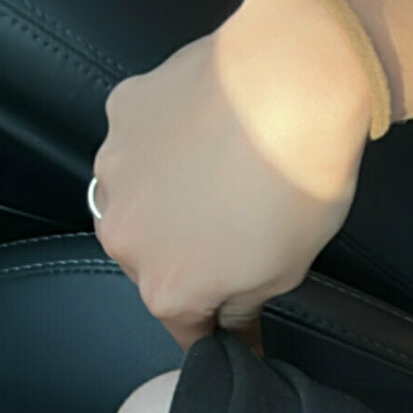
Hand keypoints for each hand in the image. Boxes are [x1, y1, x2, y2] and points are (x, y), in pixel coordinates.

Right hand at [90, 0, 373, 354]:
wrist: (293, 83)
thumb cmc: (297, 179)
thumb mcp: (284, 272)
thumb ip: (242, 307)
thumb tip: (233, 325)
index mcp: (166, 288)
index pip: (186, 328)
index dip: (215, 324)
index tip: (234, 318)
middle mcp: (125, 234)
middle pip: (152, 264)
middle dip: (187, 257)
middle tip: (235, 233)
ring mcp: (115, 168)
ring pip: (137, 202)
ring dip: (168, 200)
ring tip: (221, 178)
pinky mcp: (122, 112)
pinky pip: (139, 144)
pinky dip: (165, 147)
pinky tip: (205, 136)